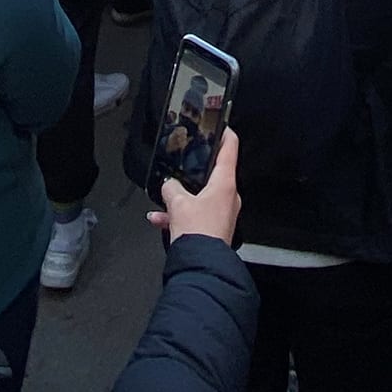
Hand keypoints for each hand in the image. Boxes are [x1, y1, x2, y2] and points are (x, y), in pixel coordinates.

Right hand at [149, 129, 240, 245]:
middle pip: (214, 174)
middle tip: (184, 162)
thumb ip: (171, 188)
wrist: (201, 267)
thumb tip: (169, 185)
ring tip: (164, 201)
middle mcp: (228, 198)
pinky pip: (195, 215)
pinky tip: (160, 219)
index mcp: (225, 185)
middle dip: (195, 171)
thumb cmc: (198, 234)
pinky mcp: (213, 229)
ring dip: (182, 198)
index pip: (230, 149)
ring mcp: (222, 214)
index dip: (226, 134)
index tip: (222, 125)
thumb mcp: (178, 203)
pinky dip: (179, 215)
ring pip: (201, 197)